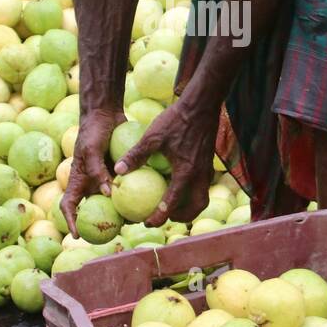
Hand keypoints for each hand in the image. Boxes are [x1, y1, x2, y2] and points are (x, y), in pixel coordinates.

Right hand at [60, 106, 123, 237]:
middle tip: (117, 231)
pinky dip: (135, 195)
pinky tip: (148, 201)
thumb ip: (97, 171)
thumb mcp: (91, 149)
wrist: (106, 114)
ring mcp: (107, 179)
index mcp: (78, 180)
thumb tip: (108, 193)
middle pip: (95, 209)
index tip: (78, 235)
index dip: (71, 222)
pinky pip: (128, 187)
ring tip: (136, 219)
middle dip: (104, 223)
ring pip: (114, 202)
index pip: (68, 206)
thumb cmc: (93, 131)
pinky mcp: (121, 173)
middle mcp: (92, 183)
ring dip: (123, 211)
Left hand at [114, 93, 219, 226]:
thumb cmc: (176, 119)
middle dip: (180, 217)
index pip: (172, 203)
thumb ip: (136, 155)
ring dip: (189, 207)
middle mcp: (200, 175)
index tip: (147, 222)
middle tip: (163, 217)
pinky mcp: (208, 163)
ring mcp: (207, 170)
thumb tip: (118, 171)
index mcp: (185, 172)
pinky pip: (202, 186)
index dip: (159, 216)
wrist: (202, 104)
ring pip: (202, 198)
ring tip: (173, 207)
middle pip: (195, 207)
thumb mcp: (152, 136)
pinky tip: (178, 185)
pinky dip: (192, 193)